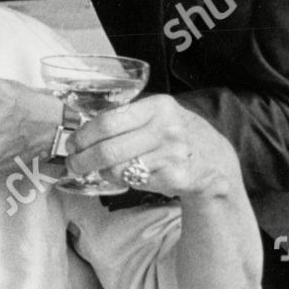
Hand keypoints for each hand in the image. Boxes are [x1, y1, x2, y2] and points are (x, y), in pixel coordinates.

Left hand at [67, 94, 243, 199]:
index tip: (72, 143)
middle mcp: (168, 128)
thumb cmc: (175, 136)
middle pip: (108, 148)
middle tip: (74, 163)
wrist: (216, 161)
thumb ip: (127, 116)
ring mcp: (174, 154)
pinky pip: (135, 182)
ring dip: (99, 171)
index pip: (107, 121)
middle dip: (83, 158)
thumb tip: (81, 129)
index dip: (83, 135)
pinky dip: (121, 180)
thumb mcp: (158, 115)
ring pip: (118, 167)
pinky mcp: (177, 178)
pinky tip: (121, 176)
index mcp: (158, 106)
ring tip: (94, 170)